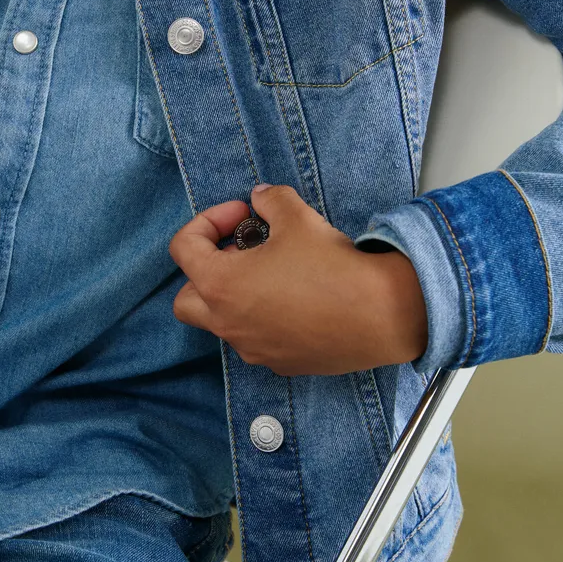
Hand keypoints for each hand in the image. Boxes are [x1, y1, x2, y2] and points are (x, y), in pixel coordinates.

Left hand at [168, 183, 428, 375]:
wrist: (380, 315)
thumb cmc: (331, 266)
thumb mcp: (297, 216)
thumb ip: (270, 200)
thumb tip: (261, 198)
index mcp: (219, 284)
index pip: (183, 248)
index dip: (207, 222)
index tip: (242, 216)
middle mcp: (227, 322)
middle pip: (186, 299)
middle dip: (206, 271)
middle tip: (242, 252)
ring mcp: (251, 348)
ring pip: (222, 322)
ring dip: (235, 295)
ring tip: (274, 274)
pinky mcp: (279, 363)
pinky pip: (256, 339)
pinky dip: (263, 319)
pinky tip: (296, 302)